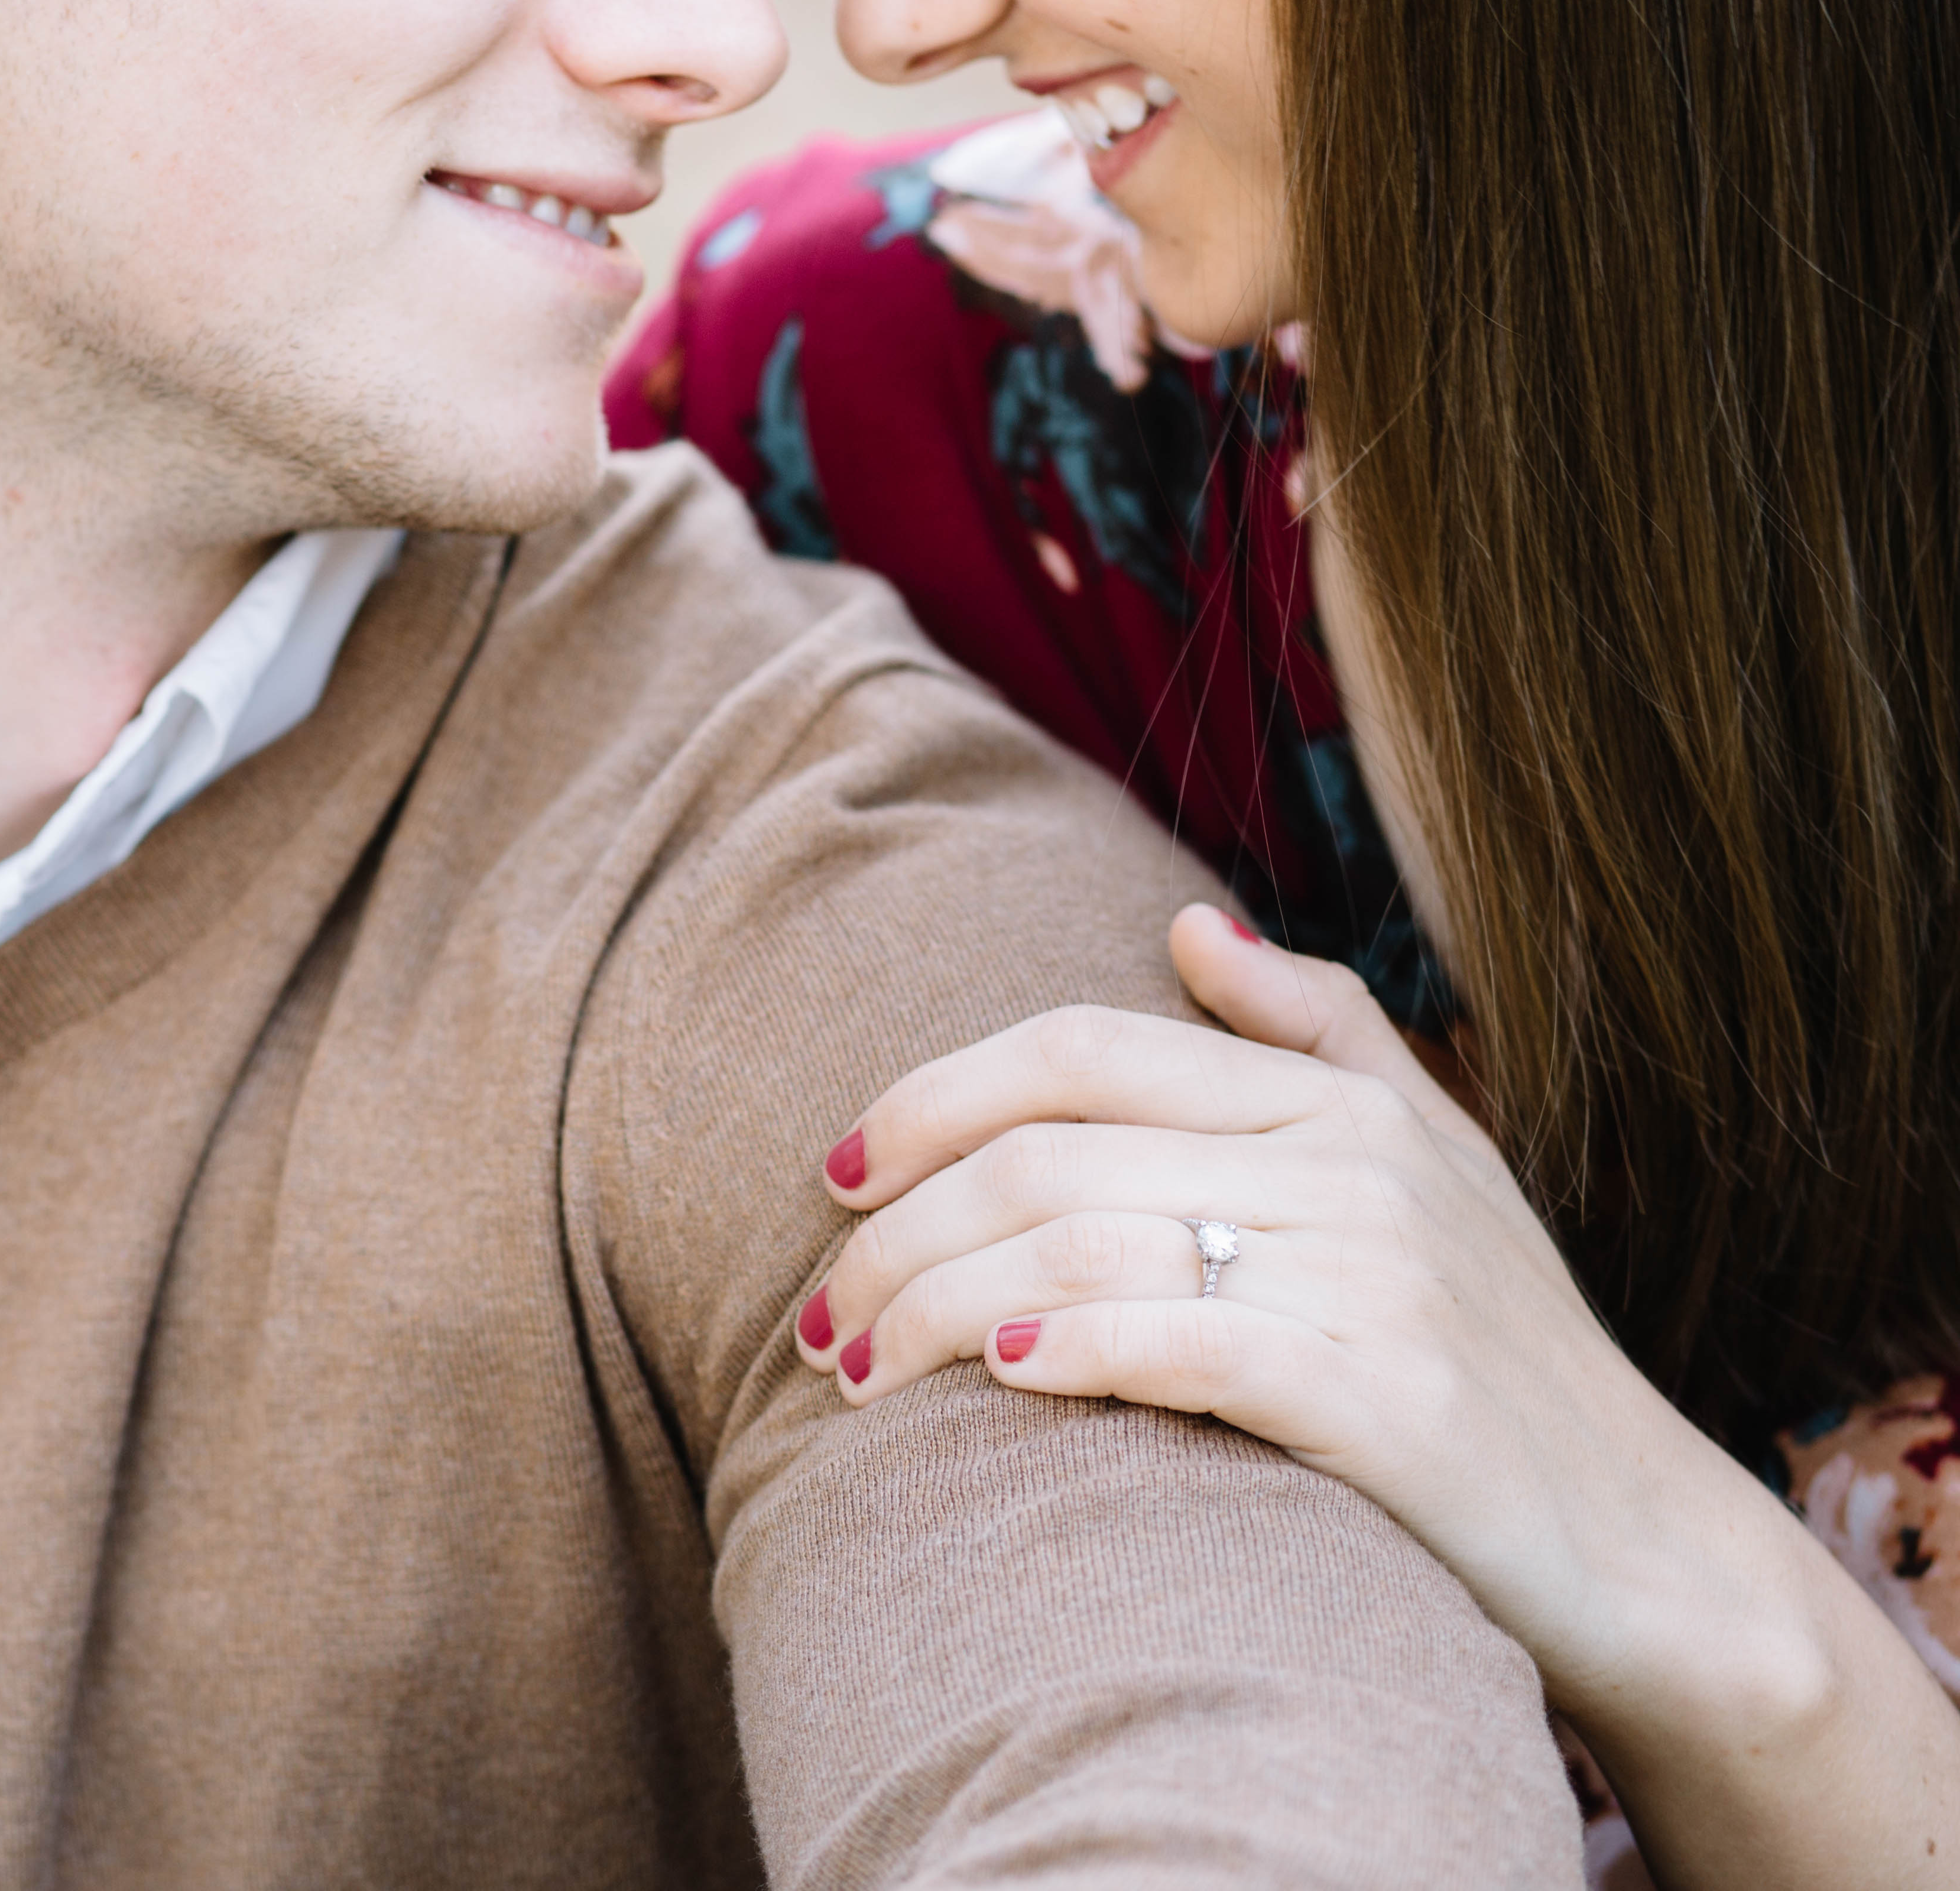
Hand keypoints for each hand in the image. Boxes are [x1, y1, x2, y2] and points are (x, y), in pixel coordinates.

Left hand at [806, 905, 1764, 1685]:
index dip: (934, 1097)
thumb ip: (1316, 1032)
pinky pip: (1186, 1345)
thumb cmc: (1514, 1354)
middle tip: (821, 1314)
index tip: (837, 1173)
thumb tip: (1186, 925)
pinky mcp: (1385, 1400)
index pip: (1079, 1051)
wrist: (1652, 1548)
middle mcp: (1349, 1171)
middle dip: (900, 1231)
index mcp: (1334, 1104)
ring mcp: (1372, 1281)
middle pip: (1048, 1158)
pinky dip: (1074, 1348)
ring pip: (1085, 1248)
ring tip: (858, 1369)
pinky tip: (998, 1372)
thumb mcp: (1438, 1160)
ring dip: (939, 1306)